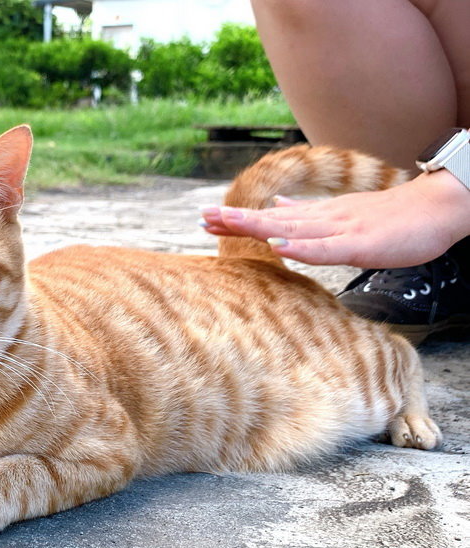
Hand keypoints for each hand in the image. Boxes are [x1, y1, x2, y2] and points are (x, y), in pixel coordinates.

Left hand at [200, 170, 469, 266]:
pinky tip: (278, 247)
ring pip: (292, 228)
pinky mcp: (360, 244)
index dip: (239, 218)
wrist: (437, 209)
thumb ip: (308, 215)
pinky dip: (301, 248)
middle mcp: (324, 219)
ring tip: (227, 224)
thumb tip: (277, 208)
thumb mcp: (342, 216)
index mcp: (319, 217)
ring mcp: (341, 229)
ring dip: (258, 227)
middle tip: (202, 218)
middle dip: (236, 220)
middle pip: (273, 220)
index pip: (271, 218)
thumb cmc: (392, 219)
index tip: (206, 218)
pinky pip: (326, 248)